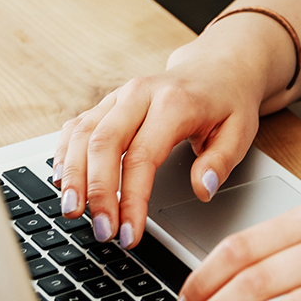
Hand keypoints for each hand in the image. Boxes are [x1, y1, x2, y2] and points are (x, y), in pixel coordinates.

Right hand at [52, 22, 280, 249]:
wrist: (215, 67)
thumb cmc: (226, 102)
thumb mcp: (240, 132)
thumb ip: (220, 162)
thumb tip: (203, 190)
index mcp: (174, 104)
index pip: (142, 157)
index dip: (131, 199)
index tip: (129, 233)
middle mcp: (140, 95)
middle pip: (104, 144)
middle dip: (96, 192)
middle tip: (100, 230)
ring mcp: (119, 96)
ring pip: (82, 133)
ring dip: (73, 175)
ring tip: (71, 211)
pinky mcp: (108, 103)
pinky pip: (77, 125)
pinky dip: (64, 152)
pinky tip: (61, 180)